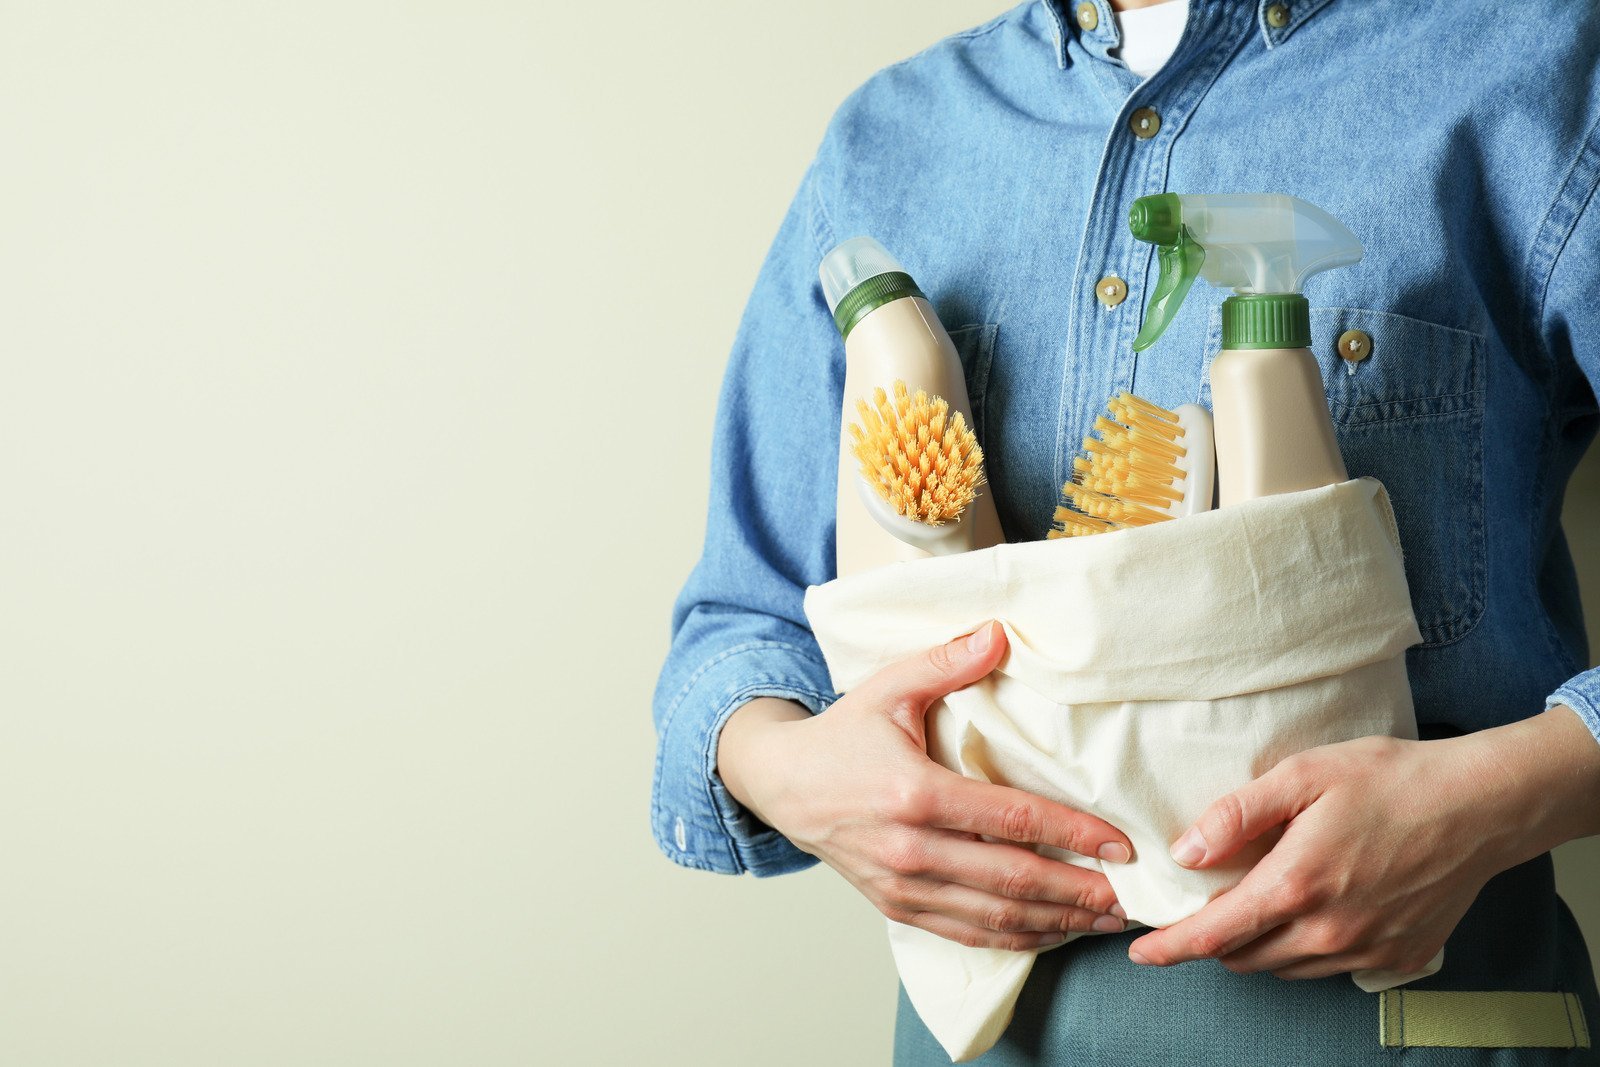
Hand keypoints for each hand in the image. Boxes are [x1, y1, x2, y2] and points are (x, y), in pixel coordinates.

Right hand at [718, 621, 1134, 950]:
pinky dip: (1016, 939)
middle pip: (1014, 880)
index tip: (1119, 844)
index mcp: (915, 794)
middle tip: (1131, 896)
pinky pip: (968, 934)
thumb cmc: (841, 737)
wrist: (782, 786)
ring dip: (1058, 923)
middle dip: (1080, 891)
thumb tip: (1000, 633)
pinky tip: (1053, 932)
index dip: (1072, 833)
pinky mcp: (898, 908)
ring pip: (996, 917)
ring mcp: (904, 886)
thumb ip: (946, 661)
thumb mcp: (888, 687)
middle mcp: (911, 850)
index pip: (1012, 819)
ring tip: (1107, 920)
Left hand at [1127, 731, 1534, 978]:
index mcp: (1297, 885)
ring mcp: (1366, 951)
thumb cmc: (1392, 779)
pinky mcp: (1398, 958)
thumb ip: (1237, 814)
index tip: (1140, 953)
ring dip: (1258, 947)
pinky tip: (1312, 912)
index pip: (1214, 934)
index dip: (1170, 948)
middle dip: (1213, 941)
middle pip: (1244, 958)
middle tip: (1203, 909)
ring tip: (1256, 906)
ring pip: (1286, 968)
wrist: (1482, 805)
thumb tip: (1186, 850)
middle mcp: (1329, 930)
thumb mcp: (1302, 775)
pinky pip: (1331, 969)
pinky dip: (1306, 950)